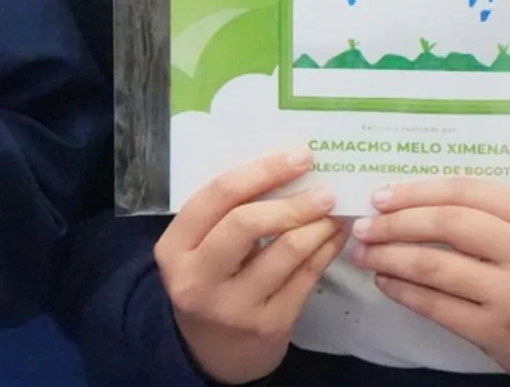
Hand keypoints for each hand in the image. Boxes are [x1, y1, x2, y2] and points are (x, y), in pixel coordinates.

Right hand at [154, 149, 349, 383]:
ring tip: (335, 210)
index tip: (300, 157)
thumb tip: (286, 166)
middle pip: (247, 223)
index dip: (263, 171)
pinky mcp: (268, 326)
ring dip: (318, 225)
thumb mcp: (199, 248)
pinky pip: (305, 278)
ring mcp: (233, 306)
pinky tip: (334, 236)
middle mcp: (197, 278)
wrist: (213, 352)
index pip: (219, 196)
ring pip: (285, 252)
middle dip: (293, 201)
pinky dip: (325, 250)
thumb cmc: (210, 280)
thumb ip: (226, 212)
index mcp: (174, 248)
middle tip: (326, 189)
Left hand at [350, 178, 509, 386]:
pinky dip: (403, 291)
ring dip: (390, 257)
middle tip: (364, 225)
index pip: (467, 191)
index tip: (382, 196)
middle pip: (447, 224)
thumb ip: (490, 215)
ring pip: (435, 266)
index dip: (417, 190)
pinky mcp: (497, 331)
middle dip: (396, 222)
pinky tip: (386, 281)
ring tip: (365, 253)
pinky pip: (436, 306)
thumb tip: (414, 201)